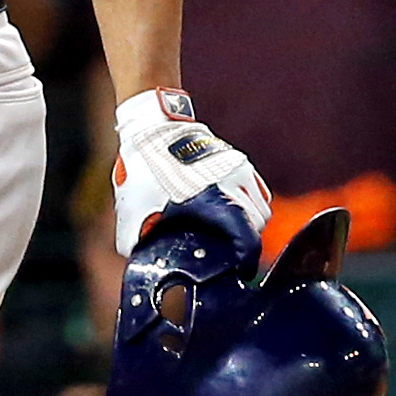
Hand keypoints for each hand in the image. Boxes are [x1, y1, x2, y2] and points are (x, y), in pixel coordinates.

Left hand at [109, 90, 269, 257]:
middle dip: (247, 240)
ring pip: (262, 207)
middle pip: (259, 224)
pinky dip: (252, 203)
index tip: (240, 269)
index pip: (248, 237)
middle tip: (230, 250)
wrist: (152, 126)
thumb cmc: (144, 167)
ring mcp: (238, 169)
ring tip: (231, 230)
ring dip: (251, 222)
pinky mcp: (237, 159)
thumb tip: (137, 258)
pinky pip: (258, 189)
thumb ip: (134, 238)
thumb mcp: (133, 207)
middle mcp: (232, 183)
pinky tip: (232, 208)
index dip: (246, 259)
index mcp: (213, 200)